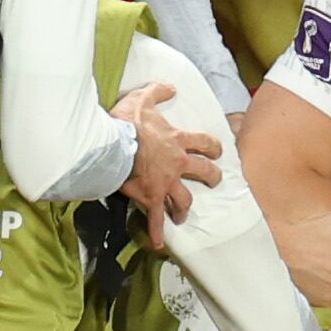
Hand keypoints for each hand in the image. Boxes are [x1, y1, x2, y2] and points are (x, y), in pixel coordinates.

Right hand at [113, 81, 222, 245]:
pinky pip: (156, 218)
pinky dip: (157, 232)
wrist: (112, 144)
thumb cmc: (127, 121)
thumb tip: (170, 87)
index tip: (219, 152)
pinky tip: (158, 244)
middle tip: (214, 181)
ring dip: (185, 208)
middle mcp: (177, 163)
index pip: (205, 143)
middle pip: (204, 173)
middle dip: (212, 178)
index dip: (215, 147)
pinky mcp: (151, 197)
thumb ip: (158, 92)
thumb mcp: (143, 99)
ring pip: (185, 199)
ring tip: (183, 214)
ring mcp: (166, 183)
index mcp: (177, 140)